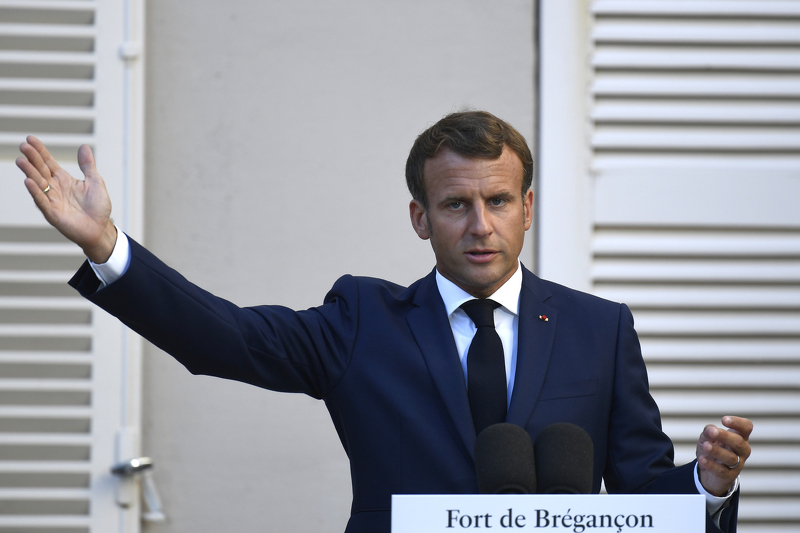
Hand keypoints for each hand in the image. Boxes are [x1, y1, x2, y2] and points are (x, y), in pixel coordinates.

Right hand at [16, 136, 115, 262]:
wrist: (101, 228)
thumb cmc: (98, 207)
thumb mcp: (95, 181)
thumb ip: (88, 165)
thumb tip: (84, 146)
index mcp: (64, 180)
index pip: (48, 162)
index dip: (40, 151)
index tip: (30, 139)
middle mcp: (55, 188)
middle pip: (41, 170)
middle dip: (32, 158)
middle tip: (23, 146)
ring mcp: (52, 200)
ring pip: (38, 184)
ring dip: (30, 172)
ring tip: (21, 161)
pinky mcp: (52, 214)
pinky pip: (42, 201)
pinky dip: (36, 192)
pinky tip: (28, 181)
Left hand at [696, 416, 751, 495]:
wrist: (710, 472)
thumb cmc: (712, 449)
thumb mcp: (707, 437)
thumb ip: (709, 431)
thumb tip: (711, 430)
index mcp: (739, 437)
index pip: (746, 428)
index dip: (738, 423)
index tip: (724, 420)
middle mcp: (742, 451)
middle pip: (739, 442)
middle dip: (725, 436)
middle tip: (712, 432)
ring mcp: (737, 464)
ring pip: (731, 458)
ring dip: (717, 451)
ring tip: (706, 446)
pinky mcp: (729, 476)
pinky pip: (721, 470)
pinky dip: (711, 464)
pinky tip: (702, 459)